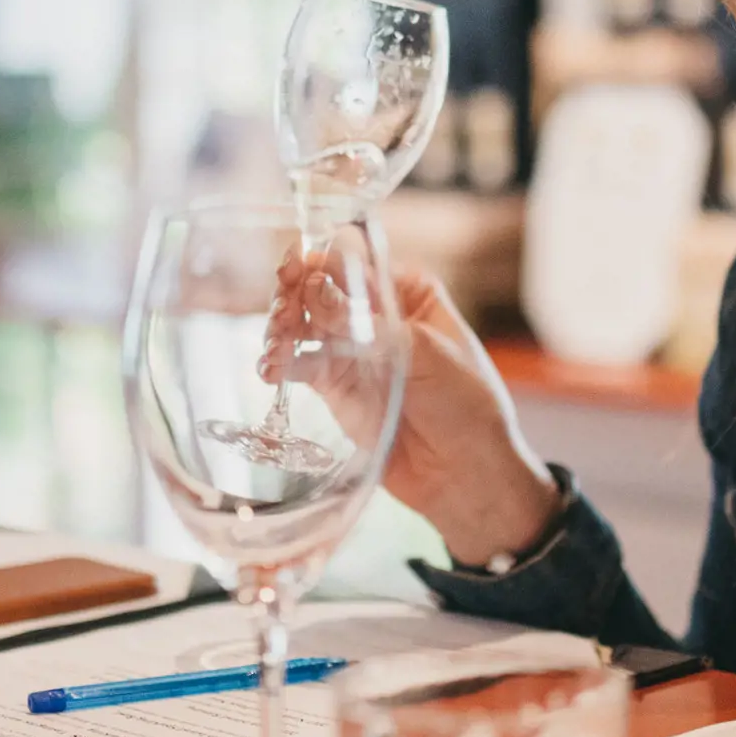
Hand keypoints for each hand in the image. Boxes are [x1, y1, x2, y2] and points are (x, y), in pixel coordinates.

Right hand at [268, 261, 554, 565]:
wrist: (465, 471)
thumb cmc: (466, 402)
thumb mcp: (423, 352)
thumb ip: (366, 323)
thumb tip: (315, 289)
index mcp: (407, 293)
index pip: (354, 266)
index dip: (321, 265)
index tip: (297, 270)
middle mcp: (374, 315)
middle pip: (319, 291)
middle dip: (294, 295)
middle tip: (284, 309)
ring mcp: (351, 352)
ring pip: (302, 325)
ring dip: (281, 327)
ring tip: (276, 342)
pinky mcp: (334, 388)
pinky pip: (299, 366)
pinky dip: (280, 364)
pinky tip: (269, 368)